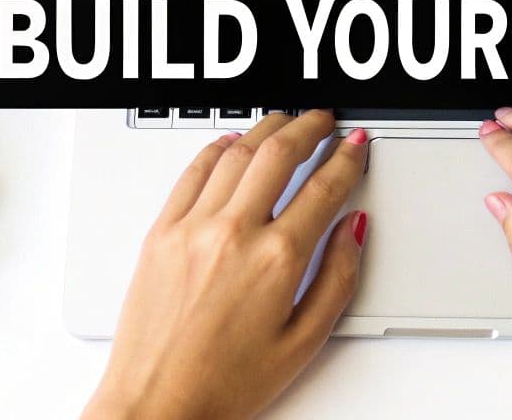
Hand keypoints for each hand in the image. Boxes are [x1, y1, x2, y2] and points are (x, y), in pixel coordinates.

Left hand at [86, 110, 368, 419]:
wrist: (156, 404)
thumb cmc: (222, 385)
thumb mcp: (302, 343)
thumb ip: (337, 280)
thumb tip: (353, 231)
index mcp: (276, 261)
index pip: (324, 188)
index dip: (346, 159)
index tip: (355, 147)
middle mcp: (234, 234)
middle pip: (280, 152)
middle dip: (310, 127)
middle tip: (324, 120)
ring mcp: (192, 228)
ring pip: (236, 153)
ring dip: (266, 128)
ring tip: (284, 122)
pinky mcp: (161, 232)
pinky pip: (193, 172)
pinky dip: (217, 149)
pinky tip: (232, 145)